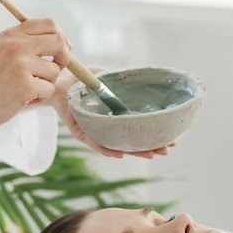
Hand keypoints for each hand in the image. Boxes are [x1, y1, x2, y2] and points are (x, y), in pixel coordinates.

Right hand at [0, 19, 70, 141]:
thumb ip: (21, 42)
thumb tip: (55, 40)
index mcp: (10, 35)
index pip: (48, 24)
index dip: (61, 37)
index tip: (64, 49)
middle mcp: (16, 46)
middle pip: (59, 42)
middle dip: (64, 57)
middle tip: (57, 69)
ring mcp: (21, 64)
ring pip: (55, 70)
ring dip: (46, 83)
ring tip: (27, 90)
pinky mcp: (26, 85)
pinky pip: (49, 89)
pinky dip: (40, 98)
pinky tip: (23, 99)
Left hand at [47, 68, 175, 158]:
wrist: (60, 77)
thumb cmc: (86, 78)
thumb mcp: (111, 78)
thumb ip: (127, 84)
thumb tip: (151, 82)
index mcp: (118, 117)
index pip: (140, 129)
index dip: (156, 135)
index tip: (173, 138)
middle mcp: (108, 127)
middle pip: (133, 142)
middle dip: (151, 147)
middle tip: (166, 149)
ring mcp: (95, 131)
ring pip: (118, 146)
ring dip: (135, 152)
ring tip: (151, 154)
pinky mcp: (80, 131)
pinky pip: (95, 142)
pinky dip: (107, 149)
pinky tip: (120, 154)